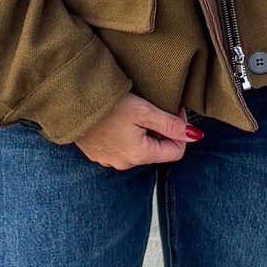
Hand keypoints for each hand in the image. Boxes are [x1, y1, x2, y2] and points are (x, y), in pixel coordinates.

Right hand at [75, 92, 202, 169]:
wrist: (72, 103)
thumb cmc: (109, 105)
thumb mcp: (145, 111)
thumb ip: (170, 124)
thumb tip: (195, 136)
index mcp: (140, 154)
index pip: (176, 152)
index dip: (180, 131)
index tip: (174, 111)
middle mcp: (124, 163)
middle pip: (157, 151)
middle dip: (162, 132)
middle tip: (156, 109)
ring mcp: (109, 160)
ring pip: (138, 150)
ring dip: (143, 134)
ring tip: (136, 113)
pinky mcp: (97, 154)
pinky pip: (120, 149)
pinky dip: (126, 136)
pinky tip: (119, 120)